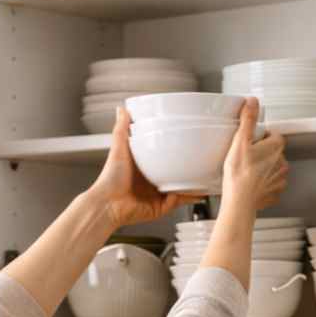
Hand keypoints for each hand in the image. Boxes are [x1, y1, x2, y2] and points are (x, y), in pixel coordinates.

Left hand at [87, 107, 202, 230]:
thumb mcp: (119, 148)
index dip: (176, 151)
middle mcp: (152, 182)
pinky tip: (197, 191)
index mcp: (145, 168)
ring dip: (194, 184)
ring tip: (208, 176)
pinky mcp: (160, 208)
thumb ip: (122, 128)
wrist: (108, 203)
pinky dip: (188, 197)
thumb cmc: (110, 178)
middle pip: (176, 174)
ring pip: (181, 189)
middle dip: (190, 169)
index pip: (164, 158)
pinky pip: (178, 202)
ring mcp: (157, 196)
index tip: (188, 143)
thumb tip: (122, 108)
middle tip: (203, 159)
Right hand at [221, 98, 288, 210]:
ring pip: (273, 168)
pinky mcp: (274, 193)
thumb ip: (248, 120)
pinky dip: (262, 184)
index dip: (262, 137)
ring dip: (263, 168)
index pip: (274, 135)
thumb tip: (253, 102)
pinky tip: (250, 184)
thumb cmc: (239, 174)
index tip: (251, 141)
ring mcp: (279, 180)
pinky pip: (270, 185)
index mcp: (276, 148)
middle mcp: (282, 163)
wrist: (239, 202)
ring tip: (247, 171)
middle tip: (246, 156)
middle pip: (273, 152)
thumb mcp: (240, 141)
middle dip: (262, 152)